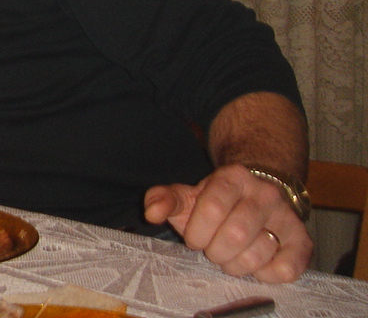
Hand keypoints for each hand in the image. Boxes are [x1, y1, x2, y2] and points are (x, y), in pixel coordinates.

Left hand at [144, 163, 311, 281]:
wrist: (257, 195)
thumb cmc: (216, 201)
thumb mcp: (188, 195)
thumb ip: (164, 200)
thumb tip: (150, 212)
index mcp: (232, 177)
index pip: (211, 209)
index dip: (197, 231)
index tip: (195, 237)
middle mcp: (264, 193)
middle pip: (236, 234)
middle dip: (216, 251)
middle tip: (214, 249)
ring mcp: (287, 217)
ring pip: (259, 254)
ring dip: (237, 265)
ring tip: (232, 255)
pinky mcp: (302, 241)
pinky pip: (285, 269)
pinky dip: (265, 275)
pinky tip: (255, 263)